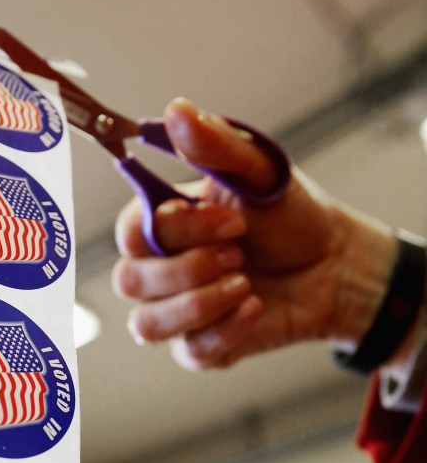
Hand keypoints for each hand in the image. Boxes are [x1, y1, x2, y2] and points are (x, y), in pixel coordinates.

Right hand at [113, 99, 395, 368]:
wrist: (334, 264)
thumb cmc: (290, 215)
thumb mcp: (260, 171)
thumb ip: (217, 144)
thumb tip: (176, 110)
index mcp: (162, 222)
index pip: (131, 231)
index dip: (180, 228)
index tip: (232, 219)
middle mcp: (159, 268)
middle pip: (128, 282)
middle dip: (187, 269)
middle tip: (238, 253)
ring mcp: (176, 311)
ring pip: (147, 325)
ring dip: (199, 303)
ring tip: (245, 284)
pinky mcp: (202, 346)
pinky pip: (190, 352)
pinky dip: (227, 330)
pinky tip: (256, 307)